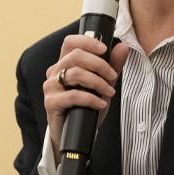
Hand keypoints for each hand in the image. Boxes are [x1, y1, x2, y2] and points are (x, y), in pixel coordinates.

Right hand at [43, 35, 129, 154]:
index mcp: (65, 63)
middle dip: (99, 64)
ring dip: (98, 82)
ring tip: (110, 92)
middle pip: (75, 55)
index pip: (70, 42)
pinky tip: (101, 104)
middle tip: (113, 76)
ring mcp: (51, 86)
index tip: (104, 49)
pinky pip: (73, 95)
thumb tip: (122, 47)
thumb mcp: (104, 83)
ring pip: (75, 73)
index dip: (87, 41)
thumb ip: (113, 65)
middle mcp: (55, 71)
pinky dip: (91, 98)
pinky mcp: (51, 102)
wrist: (75, 133)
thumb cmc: (87, 105)